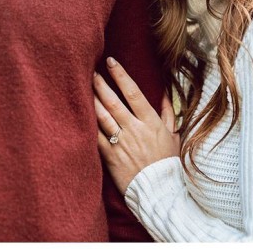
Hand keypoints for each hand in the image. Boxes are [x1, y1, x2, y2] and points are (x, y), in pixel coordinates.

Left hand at [94, 57, 179, 193]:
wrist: (159, 190)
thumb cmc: (167, 163)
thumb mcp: (173, 135)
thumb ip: (168, 113)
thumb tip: (165, 93)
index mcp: (150, 122)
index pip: (133, 93)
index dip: (121, 75)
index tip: (111, 62)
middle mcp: (134, 129)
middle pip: (113, 102)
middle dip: (101, 85)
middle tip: (91, 72)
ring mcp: (121, 142)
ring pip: (102, 117)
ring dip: (92, 100)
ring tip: (83, 87)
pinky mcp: (110, 156)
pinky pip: (96, 137)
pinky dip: (87, 124)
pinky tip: (79, 114)